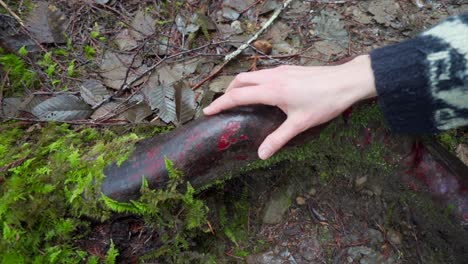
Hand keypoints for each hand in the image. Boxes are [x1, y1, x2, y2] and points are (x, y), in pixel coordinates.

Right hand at [203, 55, 376, 159]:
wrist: (346, 81)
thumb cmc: (325, 102)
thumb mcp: (300, 124)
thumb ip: (278, 139)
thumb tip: (261, 155)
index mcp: (272, 90)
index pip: (237, 95)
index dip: (220, 103)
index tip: (207, 111)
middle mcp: (272, 77)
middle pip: (240, 80)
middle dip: (227, 91)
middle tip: (222, 106)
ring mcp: (280, 70)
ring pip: (251, 74)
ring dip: (240, 85)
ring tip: (238, 99)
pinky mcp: (288, 69)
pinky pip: (263, 73)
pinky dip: (253, 81)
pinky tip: (261, 92)